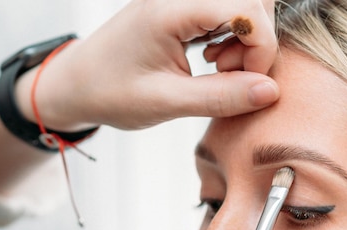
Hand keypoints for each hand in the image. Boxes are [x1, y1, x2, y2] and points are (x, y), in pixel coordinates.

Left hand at [18, 0, 279, 130]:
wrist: (75, 84)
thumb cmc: (109, 92)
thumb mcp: (166, 102)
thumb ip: (220, 97)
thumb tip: (270, 91)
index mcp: (171, 10)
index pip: (246, 9)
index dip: (261, 48)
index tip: (250, 84)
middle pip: (251, 2)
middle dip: (256, 42)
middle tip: (230, 75)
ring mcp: (180, 0)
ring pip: (242, 7)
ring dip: (245, 40)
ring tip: (218, 69)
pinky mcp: (182, 9)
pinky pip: (226, 13)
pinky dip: (232, 38)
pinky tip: (212, 60)